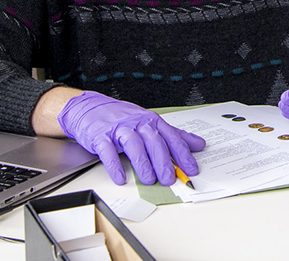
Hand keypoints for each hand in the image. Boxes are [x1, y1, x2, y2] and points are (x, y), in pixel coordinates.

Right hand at [57, 91, 206, 185]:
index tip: (191, 169)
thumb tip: (198, 143)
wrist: (89, 108)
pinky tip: (121, 178)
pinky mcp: (100, 136)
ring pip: (134, 145)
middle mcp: (137, 123)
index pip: (171, 137)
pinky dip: (114, 166)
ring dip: (142, 164)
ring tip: (149, 180)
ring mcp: (118, 129)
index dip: (183, 154)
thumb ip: (173, 135)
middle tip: (169, 179)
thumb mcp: (150, 123)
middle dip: (163, 162)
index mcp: (151, 121)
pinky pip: (108, 151)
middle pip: (154, 142)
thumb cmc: (122, 118)